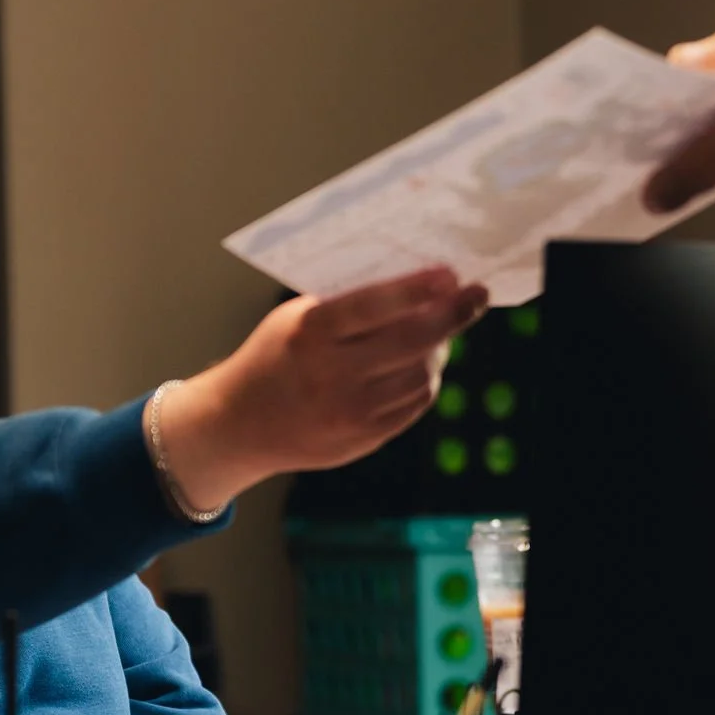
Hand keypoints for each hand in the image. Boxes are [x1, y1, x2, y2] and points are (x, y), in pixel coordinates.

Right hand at [158, 267, 487, 510]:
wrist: (240, 425)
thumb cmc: (275, 356)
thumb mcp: (295, 318)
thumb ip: (346, 304)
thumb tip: (416, 284)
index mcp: (310, 334)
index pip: (375, 306)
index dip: (419, 289)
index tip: (451, 274)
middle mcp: (332, 375)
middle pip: (410, 343)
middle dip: (451, 316)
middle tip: (475, 297)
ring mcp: (350, 413)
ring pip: (421, 376)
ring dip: (439, 349)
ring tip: (440, 331)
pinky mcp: (363, 440)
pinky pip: (413, 406)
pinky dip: (426, 381)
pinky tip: (423, 365)